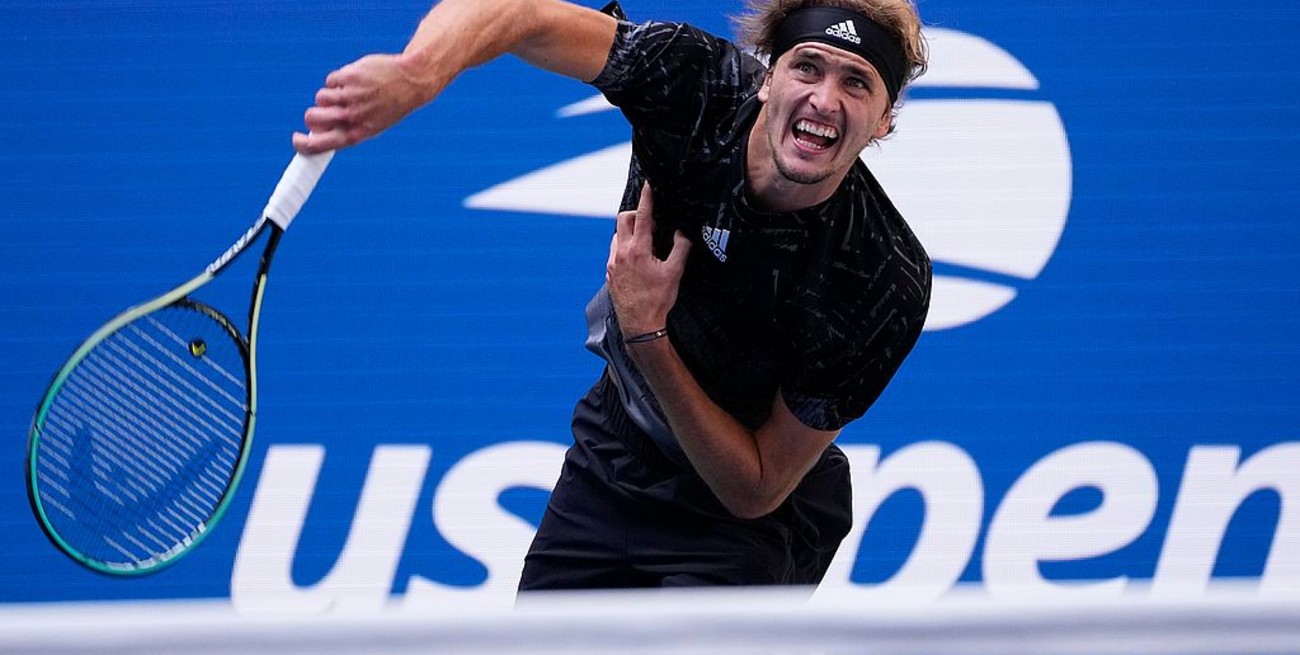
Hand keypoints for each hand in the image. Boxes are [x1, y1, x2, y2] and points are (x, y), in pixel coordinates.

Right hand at [293, 53, 439, 153]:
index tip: (297, 140)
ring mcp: (350, 96)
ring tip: (348, 94)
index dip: (303, 144)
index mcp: (357, 134)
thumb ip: (346, 129)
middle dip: (311, 116)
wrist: (411, 81)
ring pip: (320, 97)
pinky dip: (338, 80)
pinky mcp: (349, 76)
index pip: (320, 145)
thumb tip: (318, 132)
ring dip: (328, 96)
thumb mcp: (372, 125)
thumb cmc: (390, 106)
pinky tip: (355, 81)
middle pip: (312, 118)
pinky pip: (330, 80)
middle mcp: (352, 116)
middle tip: (320, 112)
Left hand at [606, 183, 691, 337]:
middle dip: (637, 215)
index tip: (649, 185)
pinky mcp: (609, 273)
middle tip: (654, 225)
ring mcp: (612, 263)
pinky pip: (615, 251)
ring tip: (648, 244)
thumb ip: (680, 248)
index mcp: (638, 250)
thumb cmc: (658, 300)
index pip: (642, 215)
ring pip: (618, 235)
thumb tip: (683, 232)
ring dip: (631, 232)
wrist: (639, 325)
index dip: (647, 197)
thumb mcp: (675, 272)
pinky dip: (625, 247)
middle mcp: (621, 253)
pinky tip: (638, 259)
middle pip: (624, 219)